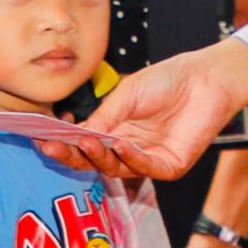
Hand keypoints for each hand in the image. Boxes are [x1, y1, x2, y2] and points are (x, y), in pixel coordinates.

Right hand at [67, 38, 247, 180]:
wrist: (205, 78)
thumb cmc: (167, 81)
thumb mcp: (126, 95)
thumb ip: (103, 116)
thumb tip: (75, 133)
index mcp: (115, 131)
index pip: (84, 145)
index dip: (64, 144)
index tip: (42, 139)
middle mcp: (129, 149)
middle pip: (95, 162)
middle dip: (73, 156)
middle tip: (53, 148)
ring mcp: (149, 159)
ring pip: (116, 168)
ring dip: (99, 157)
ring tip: (87, 142)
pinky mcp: (170, 165)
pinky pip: (145, 168)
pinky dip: (131, 158)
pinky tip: (120, 144)